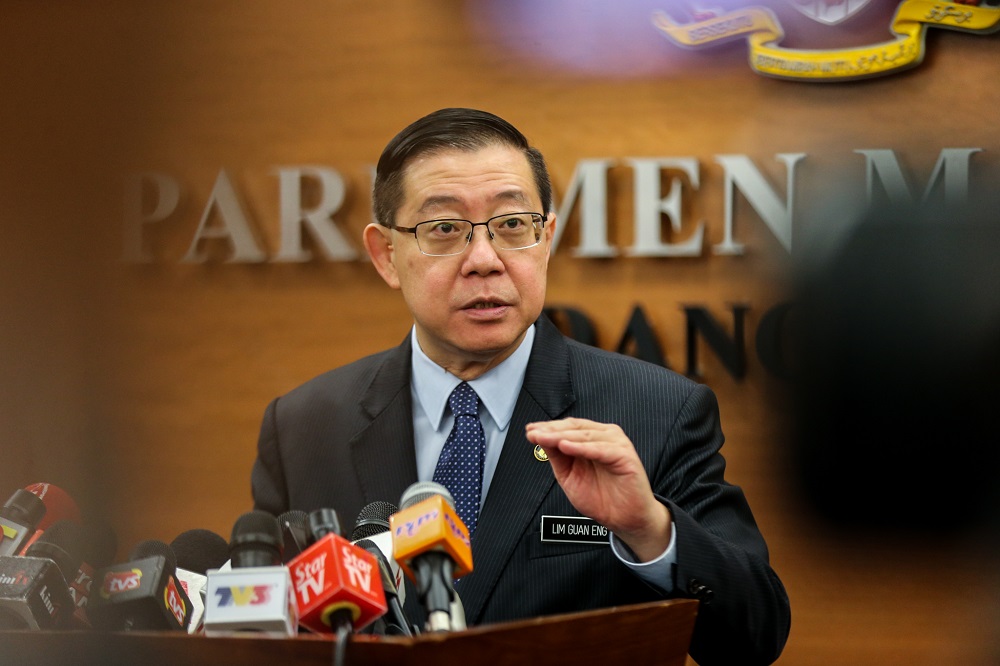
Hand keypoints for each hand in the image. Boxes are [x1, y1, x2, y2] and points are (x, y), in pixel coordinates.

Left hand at [525, 418, 670, 561]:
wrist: (623, 519)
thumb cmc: (601, 497)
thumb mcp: (569, 475)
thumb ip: (557, 456)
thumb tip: (540, 438)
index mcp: (592, 438)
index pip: (568, 427)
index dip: (548, 428)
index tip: (530, 431)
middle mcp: (605, 437)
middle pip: (575, 428)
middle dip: (551, 431)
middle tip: (534, 434)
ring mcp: (616, 444)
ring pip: (585, 436)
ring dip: (563, 436)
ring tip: (544, 438)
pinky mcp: (625, 456)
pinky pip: (601, 449)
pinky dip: (583, 447)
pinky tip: (566, 447)